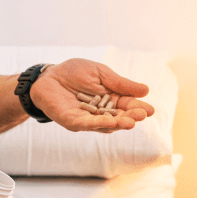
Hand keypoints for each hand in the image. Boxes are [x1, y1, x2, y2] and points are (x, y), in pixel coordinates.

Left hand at [29, 59, 154, 132]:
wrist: (47, 75)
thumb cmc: (73, 72)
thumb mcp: (99, 73)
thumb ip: (119, 83)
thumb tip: (145, 90)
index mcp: (110, 100)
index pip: (127, 105)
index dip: (138, 108)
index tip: (150, 109)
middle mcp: (101, 113)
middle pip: (119, 118)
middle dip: (131, 117)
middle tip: (142, 115)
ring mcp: (88, 119)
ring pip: (106, 125)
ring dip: (118, 124)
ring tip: (131, 122)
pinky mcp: (73, 121)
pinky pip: (87, 124)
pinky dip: (99, 124)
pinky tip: (110, 123)